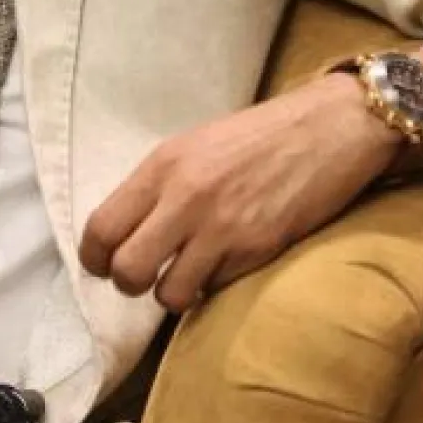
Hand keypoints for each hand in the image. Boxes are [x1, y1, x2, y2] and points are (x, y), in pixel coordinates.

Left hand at [79, 76, 398, 312]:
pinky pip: (213, 289)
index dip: (93, 257)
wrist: (328, 129)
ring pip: (167, 293)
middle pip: (127, 270)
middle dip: (127, 283)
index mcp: (162, 165)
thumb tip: (125, 230)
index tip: (101, 264)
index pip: (102, 227)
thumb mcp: (193, 146)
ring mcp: (221, 228)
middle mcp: (184, 198)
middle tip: (142, 277)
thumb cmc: (258, 135)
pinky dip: (211, 285)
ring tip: (184, 276)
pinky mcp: (256, 251)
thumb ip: (158, 185)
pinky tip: (221, 265)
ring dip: (171, 292)